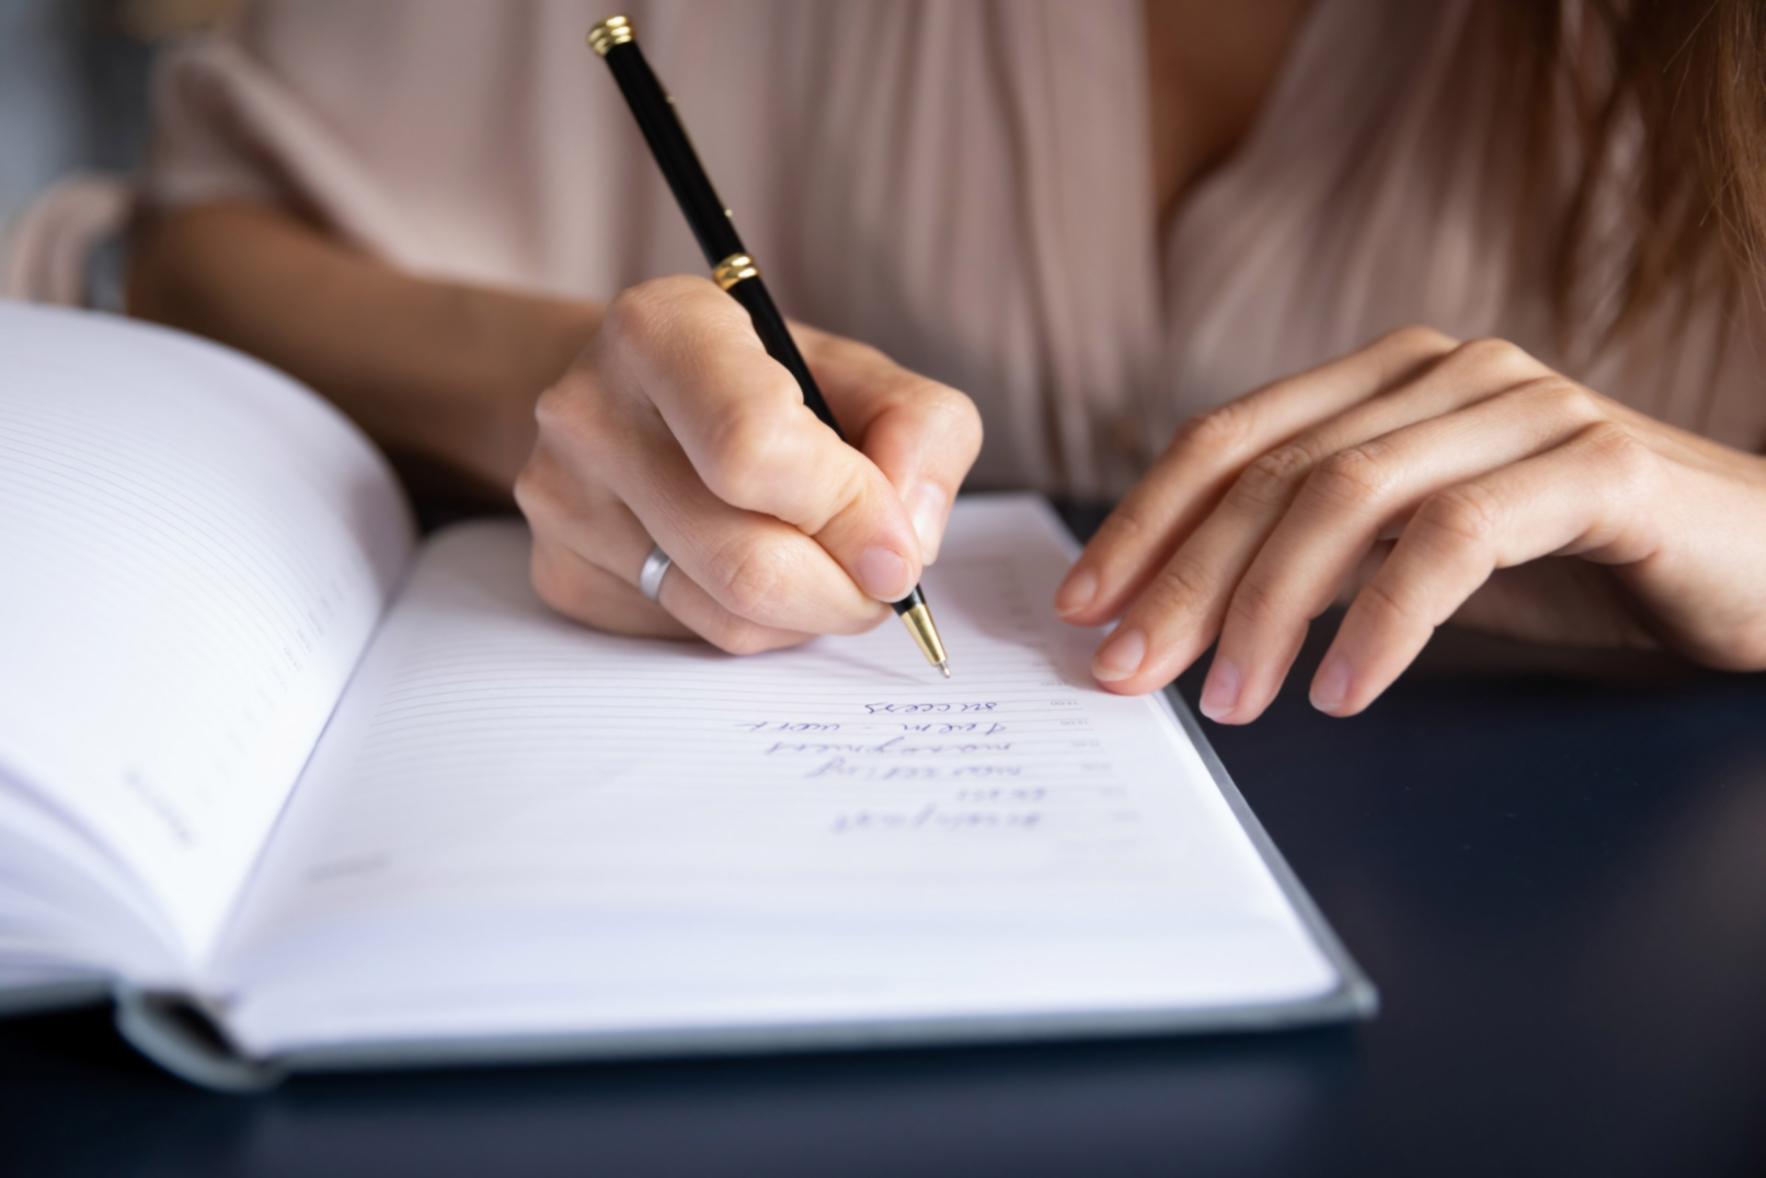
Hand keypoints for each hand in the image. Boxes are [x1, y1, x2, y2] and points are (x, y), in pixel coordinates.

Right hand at [515, 277, 981, 652]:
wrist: (629, 393)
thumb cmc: (760, 381)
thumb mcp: (857, 372)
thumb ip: (921, 432)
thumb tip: (906, 544)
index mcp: (663, 329)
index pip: (754, 447)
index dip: (849, 513)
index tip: (899, 548)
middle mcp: (591, 411)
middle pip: (748, 562)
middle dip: (845, 592)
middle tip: (881, 580)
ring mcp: (564, 500)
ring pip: (727, 618)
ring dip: (807, 614)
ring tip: (819, 562)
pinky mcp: (561, 573)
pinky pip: (691, 638)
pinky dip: (754, 625)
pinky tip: (750, 566)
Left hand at [1055, 326, 1765, 718]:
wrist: (1760, 560)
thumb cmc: (1576, 563)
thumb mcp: (1418, 550)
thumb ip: (1322, 555)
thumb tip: (1182, 614)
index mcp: (1388, 379)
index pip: (1230, 439)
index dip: (1145, 521)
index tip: (1081, 604)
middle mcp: (1445, 373)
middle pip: (1273, 470)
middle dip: (1184, 577)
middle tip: (1127, 669)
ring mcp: (1524, 408)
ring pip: (1348, 494)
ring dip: (1267, 607)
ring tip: (1228, 701)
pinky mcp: (1598, 466)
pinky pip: (1457, 537)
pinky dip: (1384, 618)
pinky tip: (1341, 689)